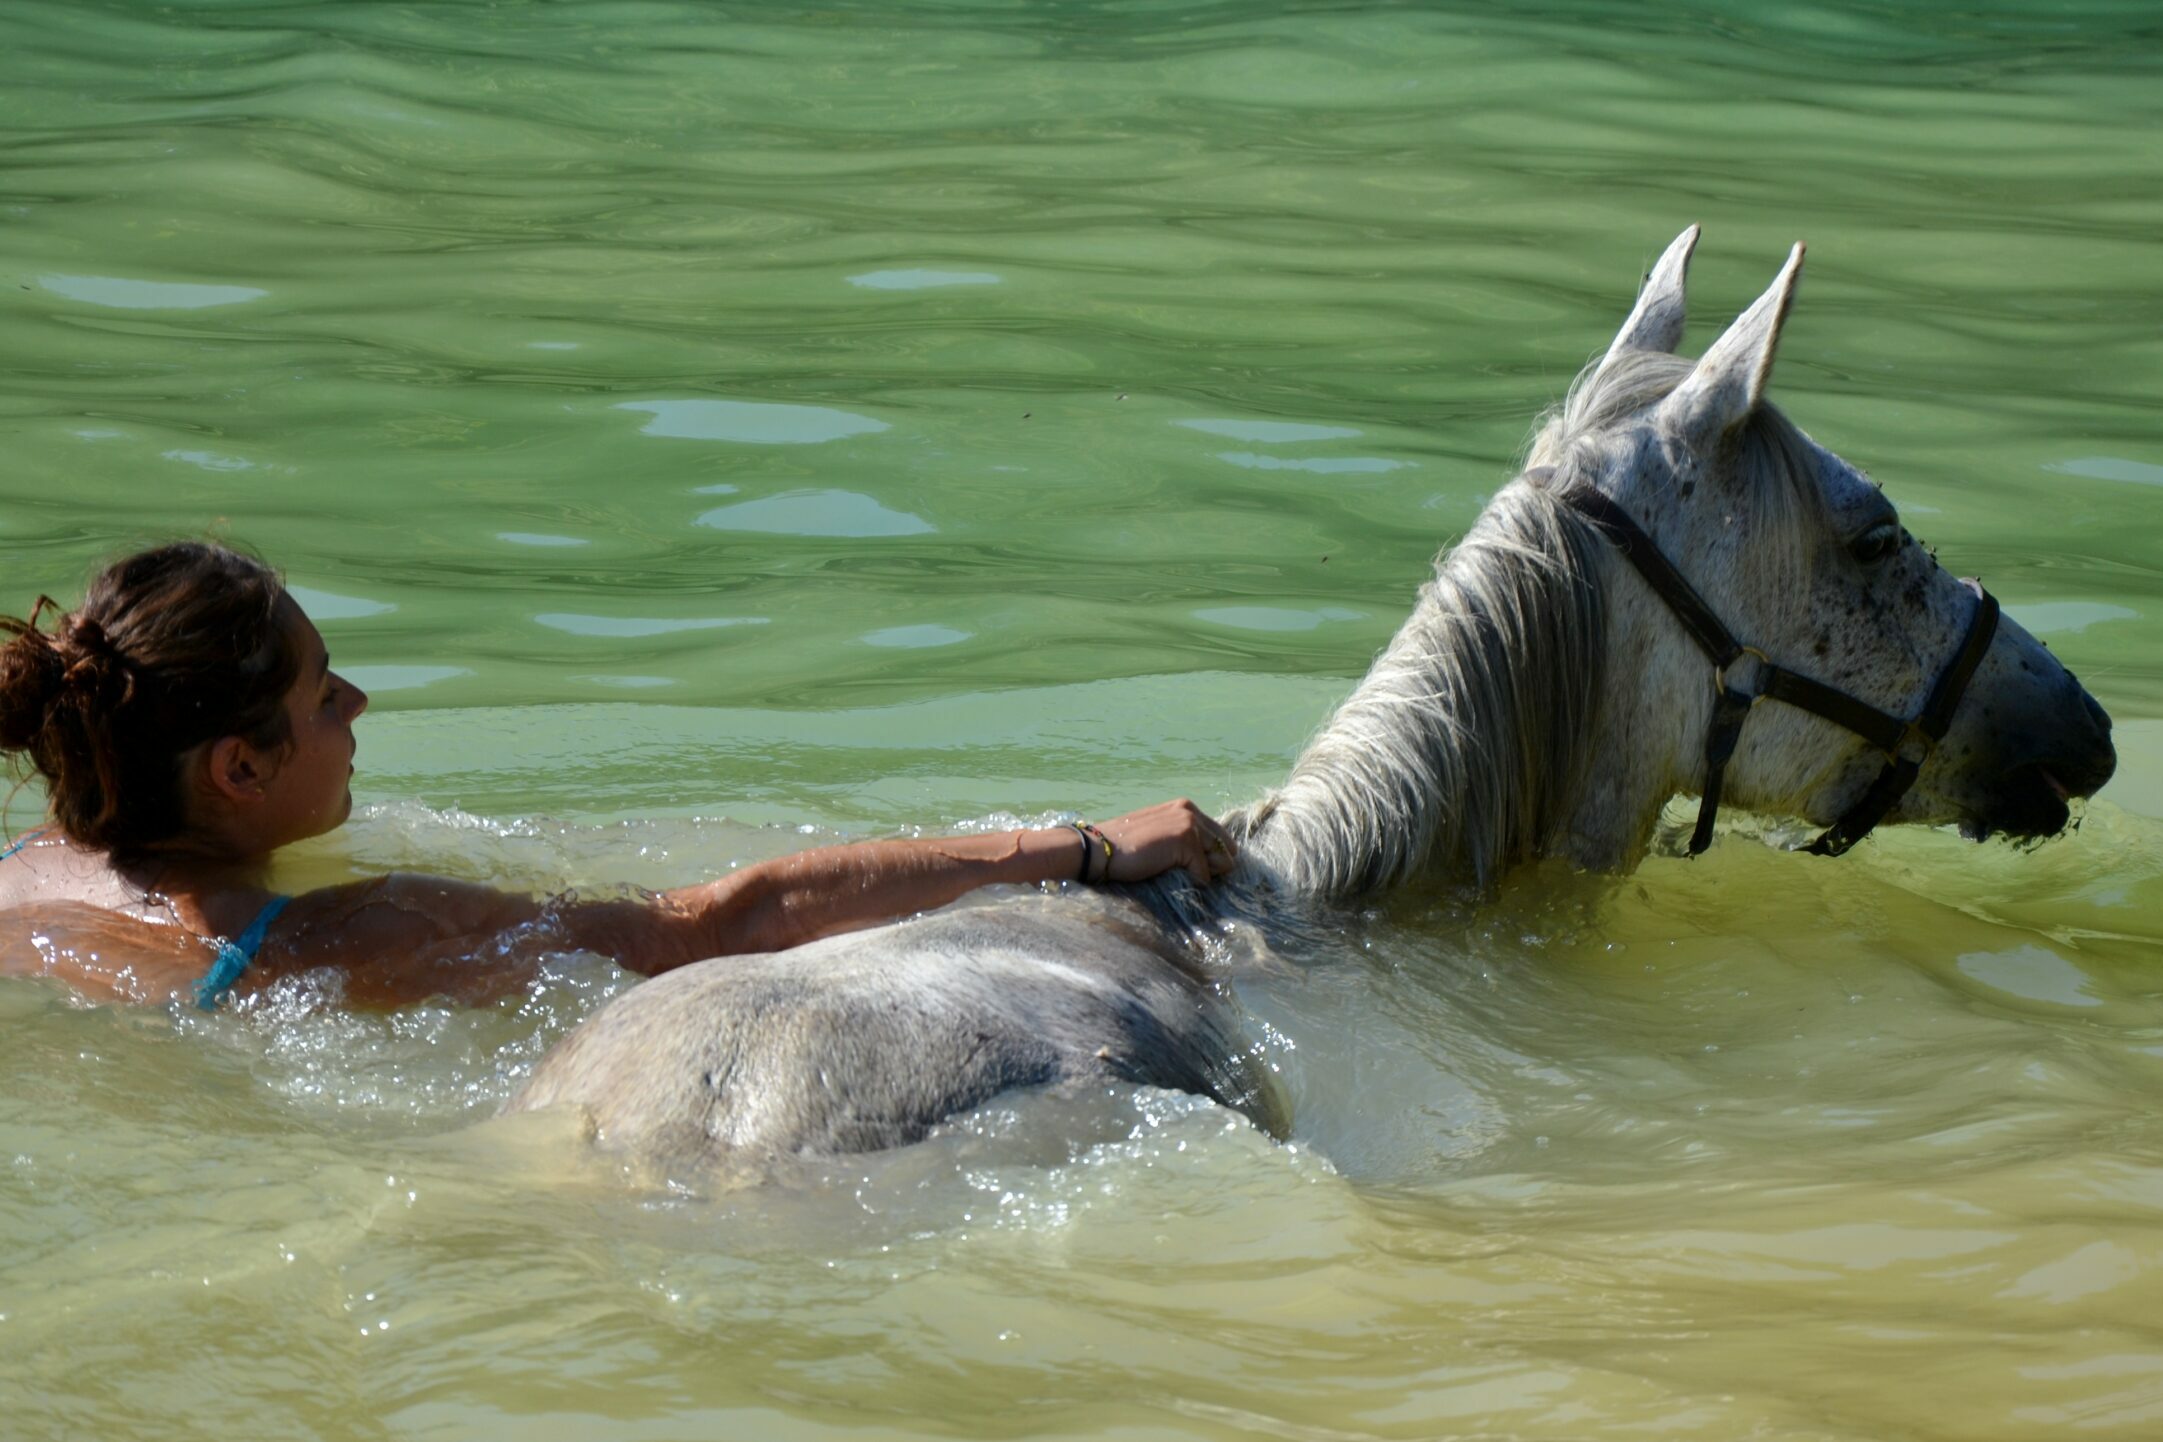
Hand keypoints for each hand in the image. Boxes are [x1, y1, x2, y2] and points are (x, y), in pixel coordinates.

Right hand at [1091, 798, 1237, 885]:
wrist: (1098, 850)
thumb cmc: (1123, 848)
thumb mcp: (1158, 833)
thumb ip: (1182, 837)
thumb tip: (1209, 860)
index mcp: (1185, 807)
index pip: (1219, 836)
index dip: (1210, 856)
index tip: (1191, 868)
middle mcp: (1191, 811)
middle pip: (1227, 848)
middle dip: (1213, 865)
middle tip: (1186, 873)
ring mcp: (1190, 825)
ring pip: (1222, 861)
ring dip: (1204, 874)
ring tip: (1177, 874)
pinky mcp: (1186, 842)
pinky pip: (1204, 874)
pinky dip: (1191, 883)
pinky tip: (1168, 877)